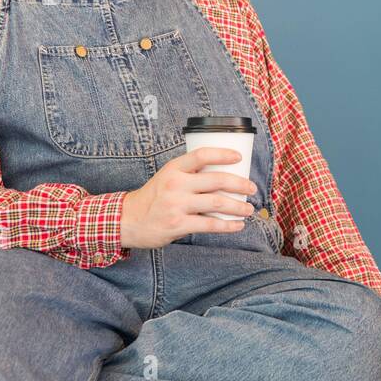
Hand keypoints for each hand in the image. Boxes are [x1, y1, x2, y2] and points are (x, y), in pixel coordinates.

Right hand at [120, 147, 257, 249]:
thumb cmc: (154, 197)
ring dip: (238, 207)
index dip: (223, 154)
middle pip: (217, 180)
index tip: (239, 157)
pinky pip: (210, 225)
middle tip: (252, 188)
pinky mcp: (178, 224)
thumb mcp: (167, 177)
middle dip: (240, 184)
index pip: (201, 155)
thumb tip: (223, 174)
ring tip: (249, 209)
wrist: (128, 220)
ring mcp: (177, 205)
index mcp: (174, 169)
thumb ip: (189, 174)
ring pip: (217, 203)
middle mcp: (176, 184)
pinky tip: (238, 225)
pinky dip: (228, 226)